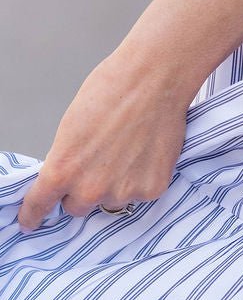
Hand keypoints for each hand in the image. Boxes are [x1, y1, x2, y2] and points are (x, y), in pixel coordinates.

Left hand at [17, 45, 189, 230]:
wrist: (155, 77)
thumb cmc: (114, 89)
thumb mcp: (72, 126)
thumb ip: (67, 160)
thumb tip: (70, 177)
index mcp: (62, 170)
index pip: (39, 205)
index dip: (33, 215)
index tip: (30, 222)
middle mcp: (90, 189)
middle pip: (78, 206)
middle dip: (85, 189)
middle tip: (101, 160)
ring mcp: (122, 192)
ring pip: (112, 199)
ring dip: (117, 183)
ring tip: (131, 147)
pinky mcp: (152, 189)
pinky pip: (140, 192)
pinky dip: (143, 177)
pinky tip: (148, 149)